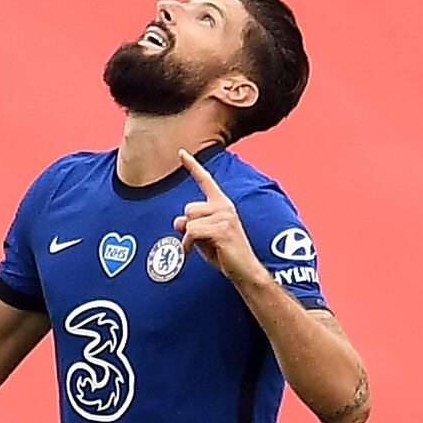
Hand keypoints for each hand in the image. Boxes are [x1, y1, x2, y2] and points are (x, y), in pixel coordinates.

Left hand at [173, 149, 262, 283]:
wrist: (244, 271)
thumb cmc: (225, 254)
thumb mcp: (203, 238)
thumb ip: (191, 226)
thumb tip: (177, 221)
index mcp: (222, 204)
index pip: (205, 180)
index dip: (192, 166)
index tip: (180, 152)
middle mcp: (225, 206)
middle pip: (188, 208)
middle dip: (188, 226)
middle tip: (201, 242)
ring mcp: (224, 216)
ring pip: (188, 220)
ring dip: (189, 237)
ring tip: (202, 247)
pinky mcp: (221, 229)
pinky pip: (191, 232)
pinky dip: (187, 245)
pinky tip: (194, 252)